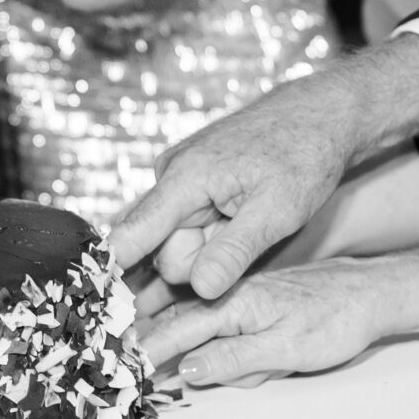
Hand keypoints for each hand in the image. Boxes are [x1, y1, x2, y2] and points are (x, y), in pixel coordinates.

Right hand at [113, 72, 365, 301]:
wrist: (322, 113)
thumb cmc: (305, 156)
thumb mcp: (279, 211)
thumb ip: (236, 251)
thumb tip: (201, 289)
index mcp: (185, 177)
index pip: (132, 234)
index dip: (112, 272)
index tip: (96, 305)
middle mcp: (171, 175)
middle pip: (161, 249)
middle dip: (197, 262)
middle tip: (247, 240)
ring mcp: (180, 178)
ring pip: (177, 241)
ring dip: (209, 249)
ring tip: (251, 224)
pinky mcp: (192, 184)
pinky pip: (188, 226)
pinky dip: (211, 236)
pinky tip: (239, 222)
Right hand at [138, 258, 398, 383]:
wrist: (375, 293)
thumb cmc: (339, 320)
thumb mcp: (289, 347)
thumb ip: (236, 358)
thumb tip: (187, 371)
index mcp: (238, 301)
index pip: (181, 328)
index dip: (150, 349)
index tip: (122, 366)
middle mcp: (234, 291)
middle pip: (180, 319)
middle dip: (151, 335)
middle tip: (119, 356)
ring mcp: (243, 291)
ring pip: (196, 317)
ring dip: (174, 334)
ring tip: (151, 346)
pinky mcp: (254, 296)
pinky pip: (214, 315)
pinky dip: (199, 329)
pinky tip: (196, 339)